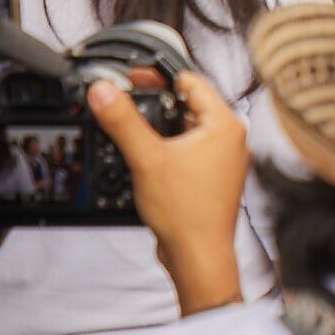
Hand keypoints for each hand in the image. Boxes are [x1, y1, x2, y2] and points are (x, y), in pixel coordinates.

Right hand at [94, 69, 248, 313]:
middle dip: (156, 102)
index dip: (158, 76)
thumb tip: (103, 91)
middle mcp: (230, 139)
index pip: (190, 81)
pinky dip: (168, 148)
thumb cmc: (188, 214)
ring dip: (160, 127)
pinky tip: (147, 157)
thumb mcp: (147, 158)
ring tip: (134, 131)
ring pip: (186, 128)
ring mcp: (223, 160)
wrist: (199, 258)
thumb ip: (123, 121)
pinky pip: (187, 150)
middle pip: (188, 104)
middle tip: (126, 101)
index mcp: (225, 125)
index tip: (132, 76)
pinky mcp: (211, 177)